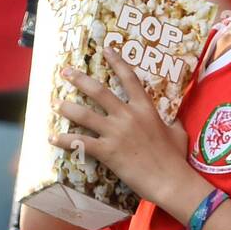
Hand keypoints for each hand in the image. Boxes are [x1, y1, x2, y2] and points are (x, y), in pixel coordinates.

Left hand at [51, 47, 192, 207]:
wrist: (170, 180)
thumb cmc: (175, 158)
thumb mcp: (178, 134)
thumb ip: (172, 123)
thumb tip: (173, 121)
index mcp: (145, 109)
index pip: (129, 79)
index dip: (117, 61)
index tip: (106, 49)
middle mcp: (127, 116)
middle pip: (99, 91)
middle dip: (79, 79)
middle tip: (65, 71)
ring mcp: (115, 133)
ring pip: (84, 114)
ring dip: (67, 107)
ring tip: (55, 103)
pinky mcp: (107, 151)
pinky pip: (80, 142)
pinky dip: (64, 140)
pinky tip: (52, 138)